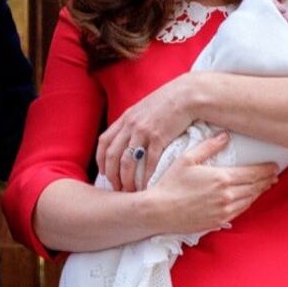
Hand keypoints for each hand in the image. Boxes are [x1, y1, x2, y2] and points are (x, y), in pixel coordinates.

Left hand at [97, 72, 199, 190]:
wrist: (187, 95)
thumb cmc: (168, 102)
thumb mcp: (144, 108)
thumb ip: (134, 122)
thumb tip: (128, 137)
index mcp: (125, 118)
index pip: (104, 142)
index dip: (100, 160)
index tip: (104, 173)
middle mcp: (130, 125)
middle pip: (112, 155)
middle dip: (111, 175)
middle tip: (116, 188)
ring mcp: (144, 132)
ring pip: (127, 161)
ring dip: (126, 179)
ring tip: (130, 191)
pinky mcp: (159, 138)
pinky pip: (148, 162)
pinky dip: (146, 177)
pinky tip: (147, 186)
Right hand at [144, 133, 278, 234]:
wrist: (159, 211)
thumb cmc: (170, 183)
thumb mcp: (187, 159)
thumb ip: (208, 146)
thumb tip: (225, 136)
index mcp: (222, 178)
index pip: (253, 173)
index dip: (266, 170)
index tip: (274, 166)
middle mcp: (227, 195)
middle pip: (255, 187)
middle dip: (266, 180)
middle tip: (273, 175)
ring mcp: (224, 210)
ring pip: (249, 200)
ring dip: (259, 192)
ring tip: (264, 186)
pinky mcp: (219, 221)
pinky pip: (240, 211)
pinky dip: (248, 203)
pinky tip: (248, 199)